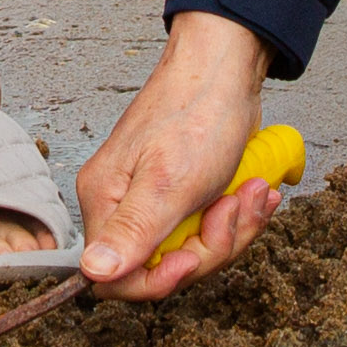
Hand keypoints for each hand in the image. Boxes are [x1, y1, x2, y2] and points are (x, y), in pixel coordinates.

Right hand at [74, 13, 280, 302]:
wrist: (227, 67)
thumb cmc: (198, 111)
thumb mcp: (169, 181)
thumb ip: (132, 232)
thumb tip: (93, 272)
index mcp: (106, 202)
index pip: (116, 279)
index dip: (160, 280)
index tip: (193, 257)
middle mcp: (122, 204)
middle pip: (162, 267)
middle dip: (210, 245)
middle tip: (229, 207)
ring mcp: (153, 199)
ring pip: (193, 249)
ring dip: (232, 226)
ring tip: (249, 191)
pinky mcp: (182, 193)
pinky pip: (209, 227)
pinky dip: (238, 213)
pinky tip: (252, 190)